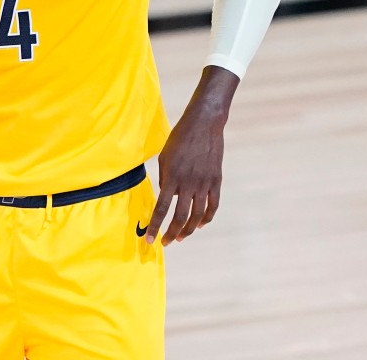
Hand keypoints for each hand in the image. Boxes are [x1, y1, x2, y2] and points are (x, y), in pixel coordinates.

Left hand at [145, 67, 237, 245]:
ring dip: (188, 229)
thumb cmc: (179, 138)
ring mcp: (204, 182)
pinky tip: (199, 224)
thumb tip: (168, 198)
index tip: (150, 239)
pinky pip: (213, 205)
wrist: (203, 124)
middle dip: (172, 233)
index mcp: (172, 176)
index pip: (162, 208)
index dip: (155, 226)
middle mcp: (188, 182)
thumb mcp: (164, 157)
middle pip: (180, 216)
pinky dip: (206, 218)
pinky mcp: (216, 180)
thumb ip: (165, 179)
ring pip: (197, 215)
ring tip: (181, 237)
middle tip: (166, 242)